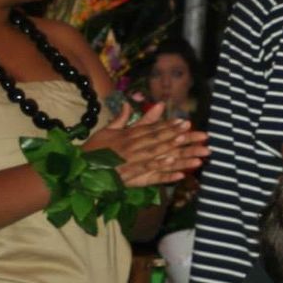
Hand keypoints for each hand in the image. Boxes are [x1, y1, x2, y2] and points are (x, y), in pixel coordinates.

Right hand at [84, 102, 208, 186]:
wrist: (78, 170)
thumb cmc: (93, 150)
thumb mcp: (106, 130)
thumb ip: (121, 118)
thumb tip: (128, 103)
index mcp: (129, 135)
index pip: (153, 129)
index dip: (170, 125)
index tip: (187, 122)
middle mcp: (134, 147)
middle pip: (163, 142)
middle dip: (184, 140)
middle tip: (203, 136)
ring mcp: (133, 164)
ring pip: (161, 159)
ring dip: (181, 158)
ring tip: (199, 157)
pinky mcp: (131, 179)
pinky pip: (151, 177)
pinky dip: (165, 176)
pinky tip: (180, 175)